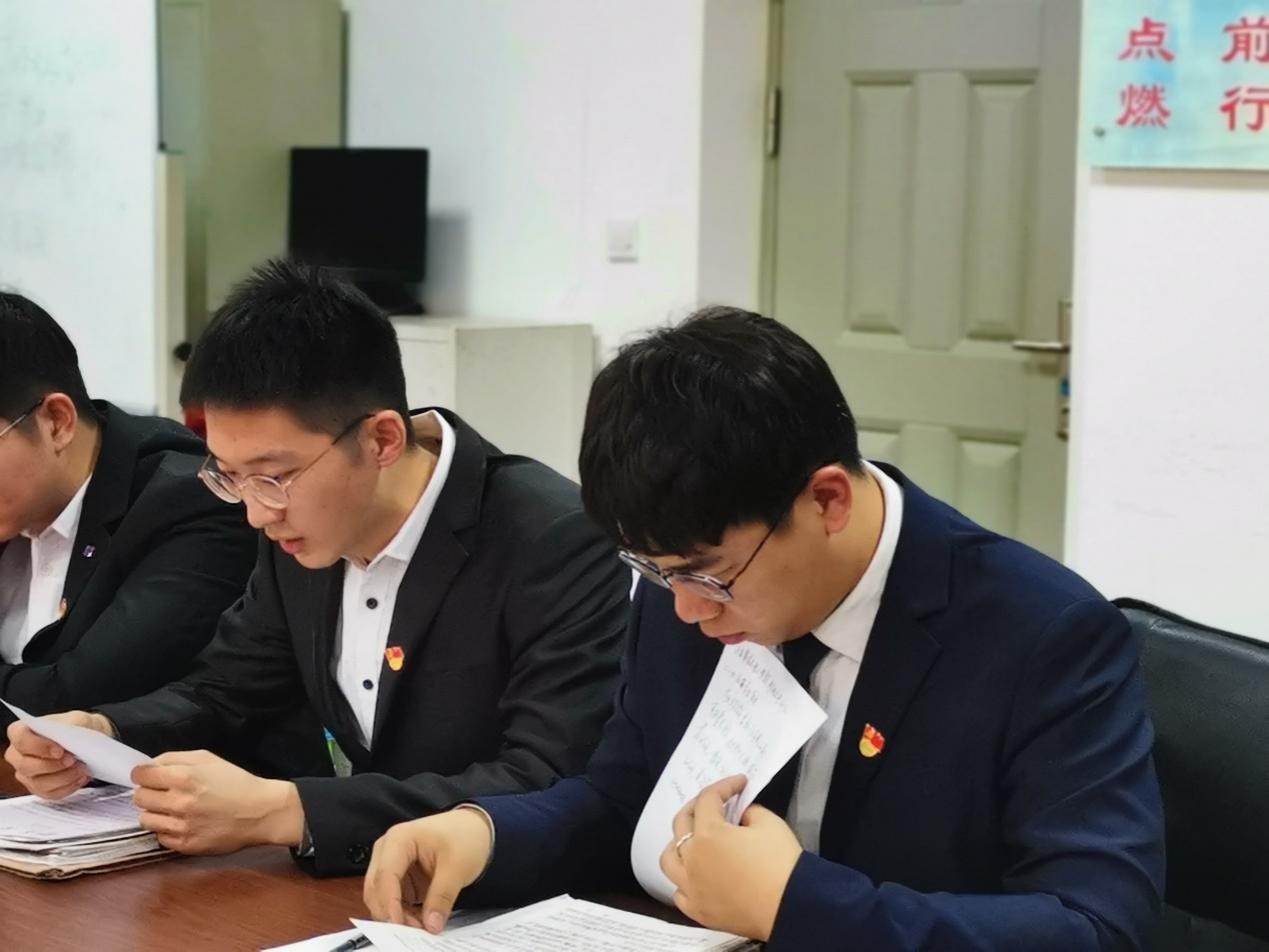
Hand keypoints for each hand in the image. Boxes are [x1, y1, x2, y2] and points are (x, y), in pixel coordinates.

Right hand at [4, 711, 112, 798]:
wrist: (87, 740)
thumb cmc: (77, 727)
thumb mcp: (78, 719)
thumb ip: (72, 726)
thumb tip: (68, 739)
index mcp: (21, 731)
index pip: (21, 740)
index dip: (38, 747)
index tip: (59, 750)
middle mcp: (18, 754)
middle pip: (26, 766)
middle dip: (52, 766)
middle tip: (73, 760)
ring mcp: (26, 774)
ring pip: (38, 783)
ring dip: (63, 778)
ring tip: (81, 768)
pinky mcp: (38, 788)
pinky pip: (49, 794)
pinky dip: (67, 787)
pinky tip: (80, 778)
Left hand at [130, 749, 302, 853]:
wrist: (259, 812)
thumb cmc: (235, 782)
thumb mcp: (208, 758)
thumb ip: (174, 758)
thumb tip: (148, 766)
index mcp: (183, 777)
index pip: (140, 776)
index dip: (143, 774)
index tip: (150, 777)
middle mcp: (178, 802)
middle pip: (139, 798)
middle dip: (149, 792)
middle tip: (166, 793)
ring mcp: (180, 826)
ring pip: (145, 819)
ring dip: (156, 812)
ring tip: (174, 809)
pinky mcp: (184, 845)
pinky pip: (160, 837)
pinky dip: (168, 829)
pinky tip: (184, 823)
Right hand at [363, 806, 493, 932]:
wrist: (474, 828)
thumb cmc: (465, 836)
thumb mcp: (457, 867)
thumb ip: (442, 897)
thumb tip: (431, 925)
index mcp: (399, 839)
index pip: (385, 876)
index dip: (389, 904)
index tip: (400, 927)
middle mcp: (388, 849)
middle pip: (376, 888)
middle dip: (391, 913)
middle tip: (414, 931)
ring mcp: (390, 862)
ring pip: (380, 897)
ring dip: (396, 915)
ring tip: (421, 926)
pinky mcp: (398, 875)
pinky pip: (392, 899)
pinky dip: (402, 912)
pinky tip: (420, 919)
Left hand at [659, 775, 803, 941]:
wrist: (792, 908)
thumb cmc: (781, 863)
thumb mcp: (770, 823)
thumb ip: (750, 812)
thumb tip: (741, 817)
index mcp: (708, 834)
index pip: (708, 799)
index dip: (725, 786)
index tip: (740, 783)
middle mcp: (691, 859)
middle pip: (681, 823)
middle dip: (698, 806)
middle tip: (715, 802)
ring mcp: (691, 887)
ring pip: (669, 859)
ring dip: (679, 843)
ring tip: (694, 839)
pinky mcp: (697, 911)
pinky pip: (679, 892)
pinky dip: (684, 881)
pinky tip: (697, 876)